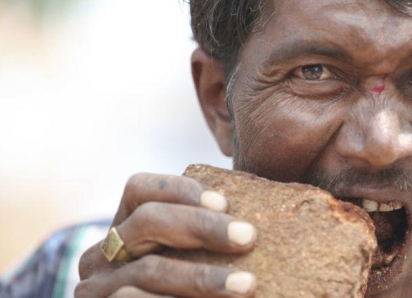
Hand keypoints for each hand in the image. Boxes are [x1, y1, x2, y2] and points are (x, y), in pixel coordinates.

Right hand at [75, 173, 256, 297]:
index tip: (224, 203)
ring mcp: (96, 287)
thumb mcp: (188, 264)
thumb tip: (249, 227)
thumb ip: (205, 244)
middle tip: (248, 236)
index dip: (180, 189)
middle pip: (147, 220)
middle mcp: (102, 254)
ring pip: (149, 269)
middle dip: (201, 225)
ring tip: (246, 284)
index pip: (139, 189)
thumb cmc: (186, 293)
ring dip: (202, 277)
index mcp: (125, 231)